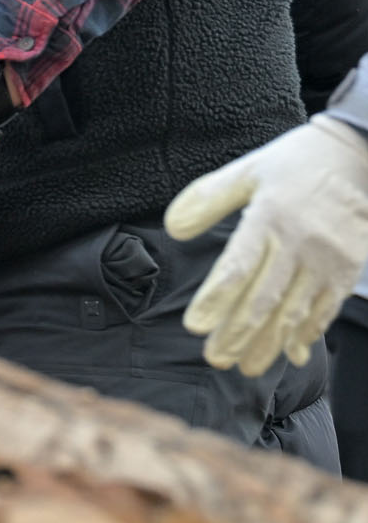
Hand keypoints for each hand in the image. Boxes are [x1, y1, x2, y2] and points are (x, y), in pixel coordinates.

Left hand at [165, 114, 367, 376]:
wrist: (357, 156)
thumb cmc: (292, 164)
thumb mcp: (247, 171)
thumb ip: (207, 199)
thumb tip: (172, 229)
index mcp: (270, 217)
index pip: (238, 267)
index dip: (216, 300)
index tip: (195, 326)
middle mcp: (300, 243)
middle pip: (264, 299)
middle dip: (237, 334)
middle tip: (215, 359)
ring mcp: (327, 259)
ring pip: (294, 311)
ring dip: (269, 343)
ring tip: (244, 366)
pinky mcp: (347, 269)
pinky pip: (326, 309)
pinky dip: (307, 334)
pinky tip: (289, 354)